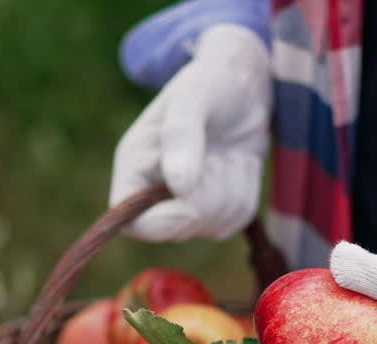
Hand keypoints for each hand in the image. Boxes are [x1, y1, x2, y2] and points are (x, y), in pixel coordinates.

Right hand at [109, 24, 270, 240]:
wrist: (245, 82)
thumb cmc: (212, 80)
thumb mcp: (193, 97)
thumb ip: (181, 137)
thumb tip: (180, 187)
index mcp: (134, 165)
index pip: (129, 221)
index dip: (161, 221)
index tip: (191, 200)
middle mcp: (154, 189)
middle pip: (177, 229)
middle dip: (209, 198)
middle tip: (222, 157)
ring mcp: (187, 202)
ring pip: (213, 226)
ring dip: (233, 190)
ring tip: (231, 152)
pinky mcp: (217, 205)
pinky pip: (236, 220)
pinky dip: (247, 191)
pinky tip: (241, 162)